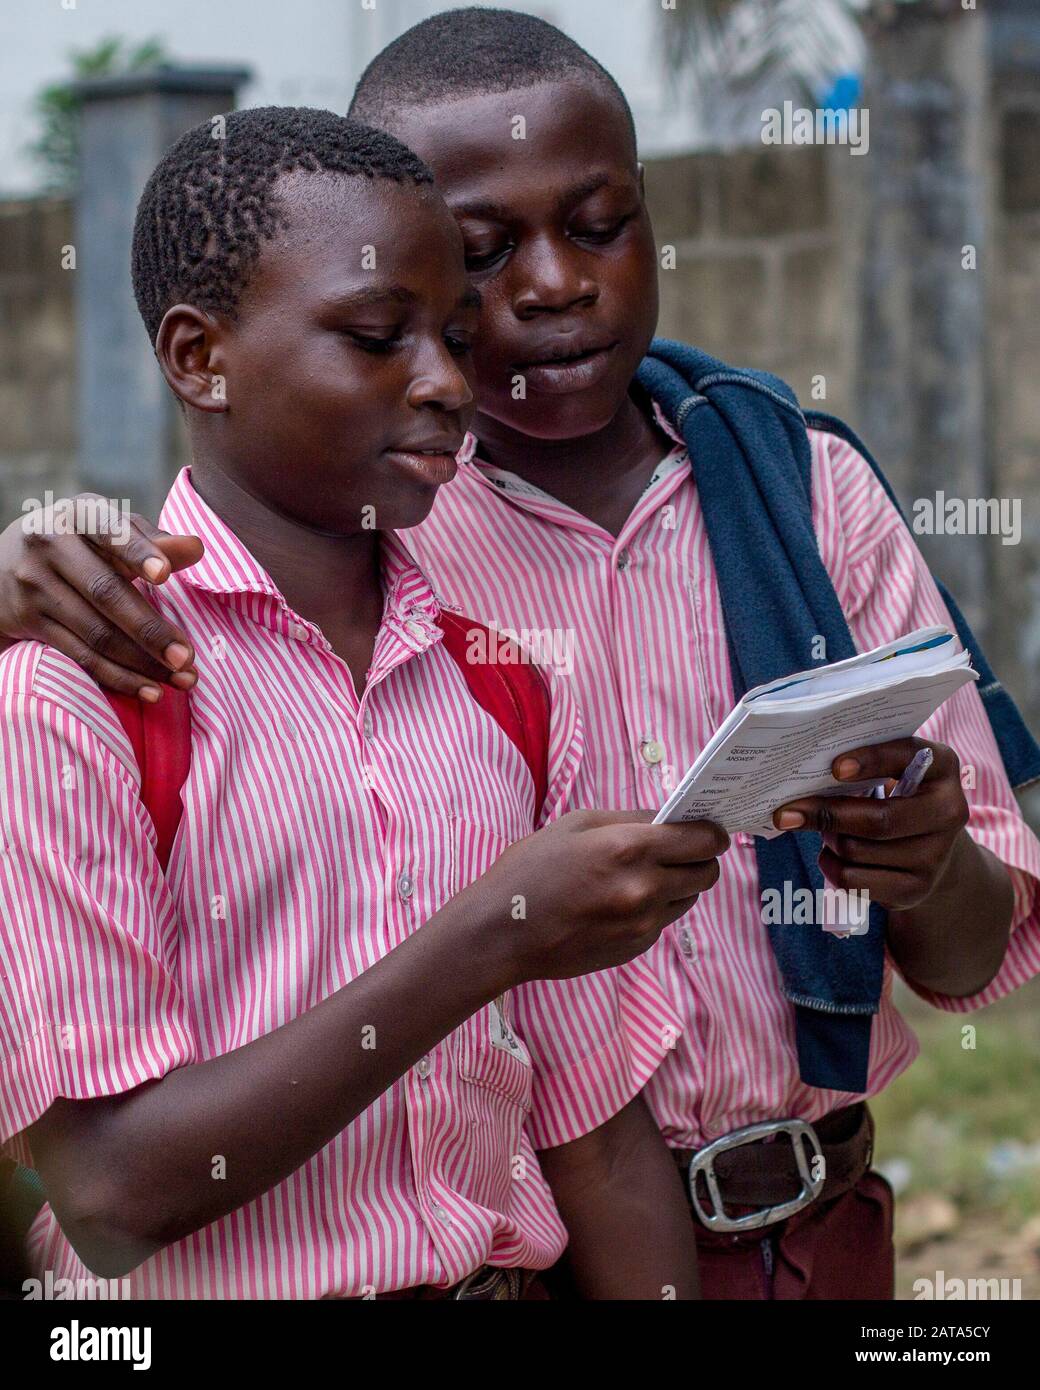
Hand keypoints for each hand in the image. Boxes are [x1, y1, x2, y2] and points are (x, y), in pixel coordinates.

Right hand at [0, 494, 202, 699]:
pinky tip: (150, 690)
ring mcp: (34, 585)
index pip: (109, 531)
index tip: (164, 575)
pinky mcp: (27, 621)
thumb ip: (151, 539)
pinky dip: (117, 676)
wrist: (4, 562)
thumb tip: (196, 548)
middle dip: (150, 629)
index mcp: (78, 514)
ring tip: (182, 678)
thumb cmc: (80, 542)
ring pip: (95, 632)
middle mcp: (49, 545)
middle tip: (187, 656)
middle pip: (105, 592)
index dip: (137, 552)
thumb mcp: (109, 530)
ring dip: (142, 662)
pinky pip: (79, 655)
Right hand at [462, 809, 729, 983]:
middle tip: (681, 851)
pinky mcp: (636, 948)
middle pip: (707, 873)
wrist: (502, 932)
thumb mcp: (576, 825)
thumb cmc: (531, 869)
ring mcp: (643, 924)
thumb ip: (630, 820)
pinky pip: (662, 921)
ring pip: (688, 899)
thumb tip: (670, 819)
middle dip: (700, 859)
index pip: (703, 840)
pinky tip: (619, 902)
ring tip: (642, 875)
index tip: (708, 829)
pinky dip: (653, 909)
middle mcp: (645, 888)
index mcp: (630, 848)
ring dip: (677, 885)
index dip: (711, 833)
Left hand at [772, 737, 969, 910]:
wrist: (929, 851)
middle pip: (878, 819)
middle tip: (787, 812)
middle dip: (826, 814)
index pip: (908, 756)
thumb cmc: (895, 798)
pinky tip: (831, 856)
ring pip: (858, 850)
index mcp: (943, 767)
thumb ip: (863, 767)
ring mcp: (936, 855)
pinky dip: (831, 866)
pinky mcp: (916, 889)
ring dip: (828, 841)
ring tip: (825, 832)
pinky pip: (854, 879)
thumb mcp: (892, 773)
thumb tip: (801, 774)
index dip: (871, 761)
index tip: (835, 767)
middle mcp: (949, 811)